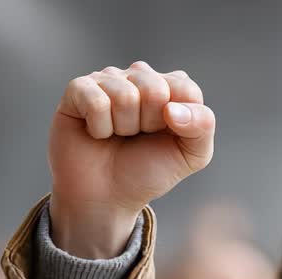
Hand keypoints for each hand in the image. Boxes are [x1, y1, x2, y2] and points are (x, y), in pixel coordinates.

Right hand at [48, 62, 214, 257]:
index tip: (165, 137)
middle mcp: (138, 76)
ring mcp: (107, 80)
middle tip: (137, 137)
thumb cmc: (148, 172)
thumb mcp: (191, 155)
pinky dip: (99, 128)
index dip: (179, 122)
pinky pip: (96, 101)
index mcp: (170, 86)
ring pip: (125, 95)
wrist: (107, 197)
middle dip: (148, 124)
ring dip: (123, 127)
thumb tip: (173, 108)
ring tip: (117, 136)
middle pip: (155, 89)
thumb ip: (203, 126)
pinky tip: (96, 133)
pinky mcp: (78, 89)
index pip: (187, 89)